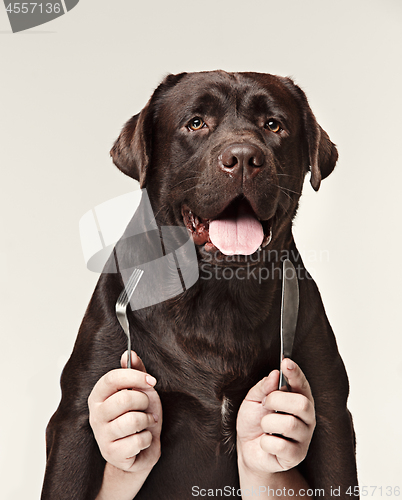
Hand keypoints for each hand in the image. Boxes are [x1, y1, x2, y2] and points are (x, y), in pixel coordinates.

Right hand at [88, 351, 161, 473]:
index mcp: (99, 395)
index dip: (135, 376)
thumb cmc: (139, 416)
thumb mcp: (140, 391)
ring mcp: (101, 435)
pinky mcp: (111, 453)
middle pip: (125, 399)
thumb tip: (130, 354)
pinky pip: (137, 441)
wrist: (140, 450)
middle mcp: (96, 414)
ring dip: (147, 421)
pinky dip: (147, 440)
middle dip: (144, 402)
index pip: (112, 378)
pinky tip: (142, 440)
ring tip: (145, 423)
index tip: (151, 381)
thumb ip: (135, 371)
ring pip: (132, 421)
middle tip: (146, 407)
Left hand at [236, 359, 314, 476]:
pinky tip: (266, 442)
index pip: (302, 384)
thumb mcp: (253, 399)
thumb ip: (263, 387)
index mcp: (297, 399)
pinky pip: (281, 446)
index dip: (295, 373)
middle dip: (277, 400)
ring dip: (268, 423)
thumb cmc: (254, 421)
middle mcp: (306, 417)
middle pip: (302, 403)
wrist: (248, 449)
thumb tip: (275, 374)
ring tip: (264, 426)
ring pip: (289, 424)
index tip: (286, 362)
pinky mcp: (297, 456)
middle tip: (265, 404)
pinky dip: (266, 442)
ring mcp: (304, 437)